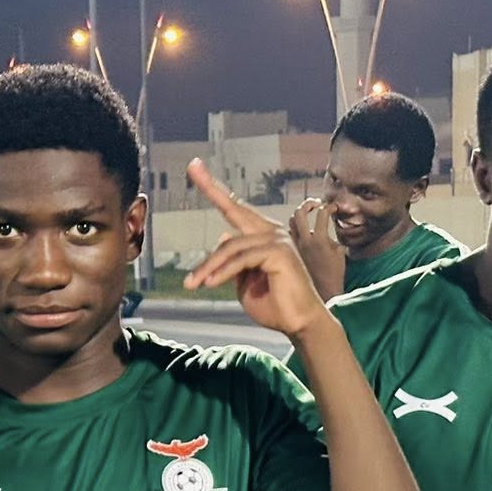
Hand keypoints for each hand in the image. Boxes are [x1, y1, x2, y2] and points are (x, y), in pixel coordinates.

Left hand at [184, 159, 338, 340]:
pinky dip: (224, 272)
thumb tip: (224, 239)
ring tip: (194, 284)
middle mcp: (271, 231)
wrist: (299, 324)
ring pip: (231, 247)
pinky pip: (242, 259)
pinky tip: (211, 283)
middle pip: (234, 208)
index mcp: (262, 236)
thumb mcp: (244, 282)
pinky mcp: (279, 252)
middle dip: (212, 186)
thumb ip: (233, 262)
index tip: (196, 167)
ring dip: (209, 268)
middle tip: (193, 166)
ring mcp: (277, 239)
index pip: (235, 209)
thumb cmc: (274, 306)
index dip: (215, 188)